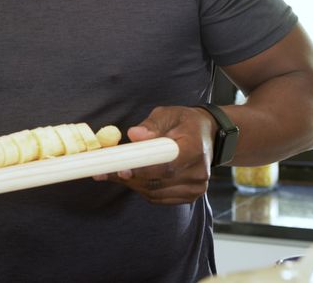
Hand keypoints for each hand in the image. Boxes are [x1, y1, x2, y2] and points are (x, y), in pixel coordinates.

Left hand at [95, 106, 215, 204]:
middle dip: (129, 177)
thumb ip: (150, 126)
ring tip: (114, 172)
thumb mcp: (167, 114)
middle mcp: (198, 171)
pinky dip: (142, 189)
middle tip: (105, 170)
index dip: (142, 170)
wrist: (207, 136)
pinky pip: (159, 197)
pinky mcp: (190, 195)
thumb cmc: (184, 122)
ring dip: (132, 184)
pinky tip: (131, 178)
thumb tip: (133, 135)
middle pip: (157, 182)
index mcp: (194, 148)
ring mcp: (196, 186)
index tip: (120, 169)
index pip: (166, 166)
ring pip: (155, 192)